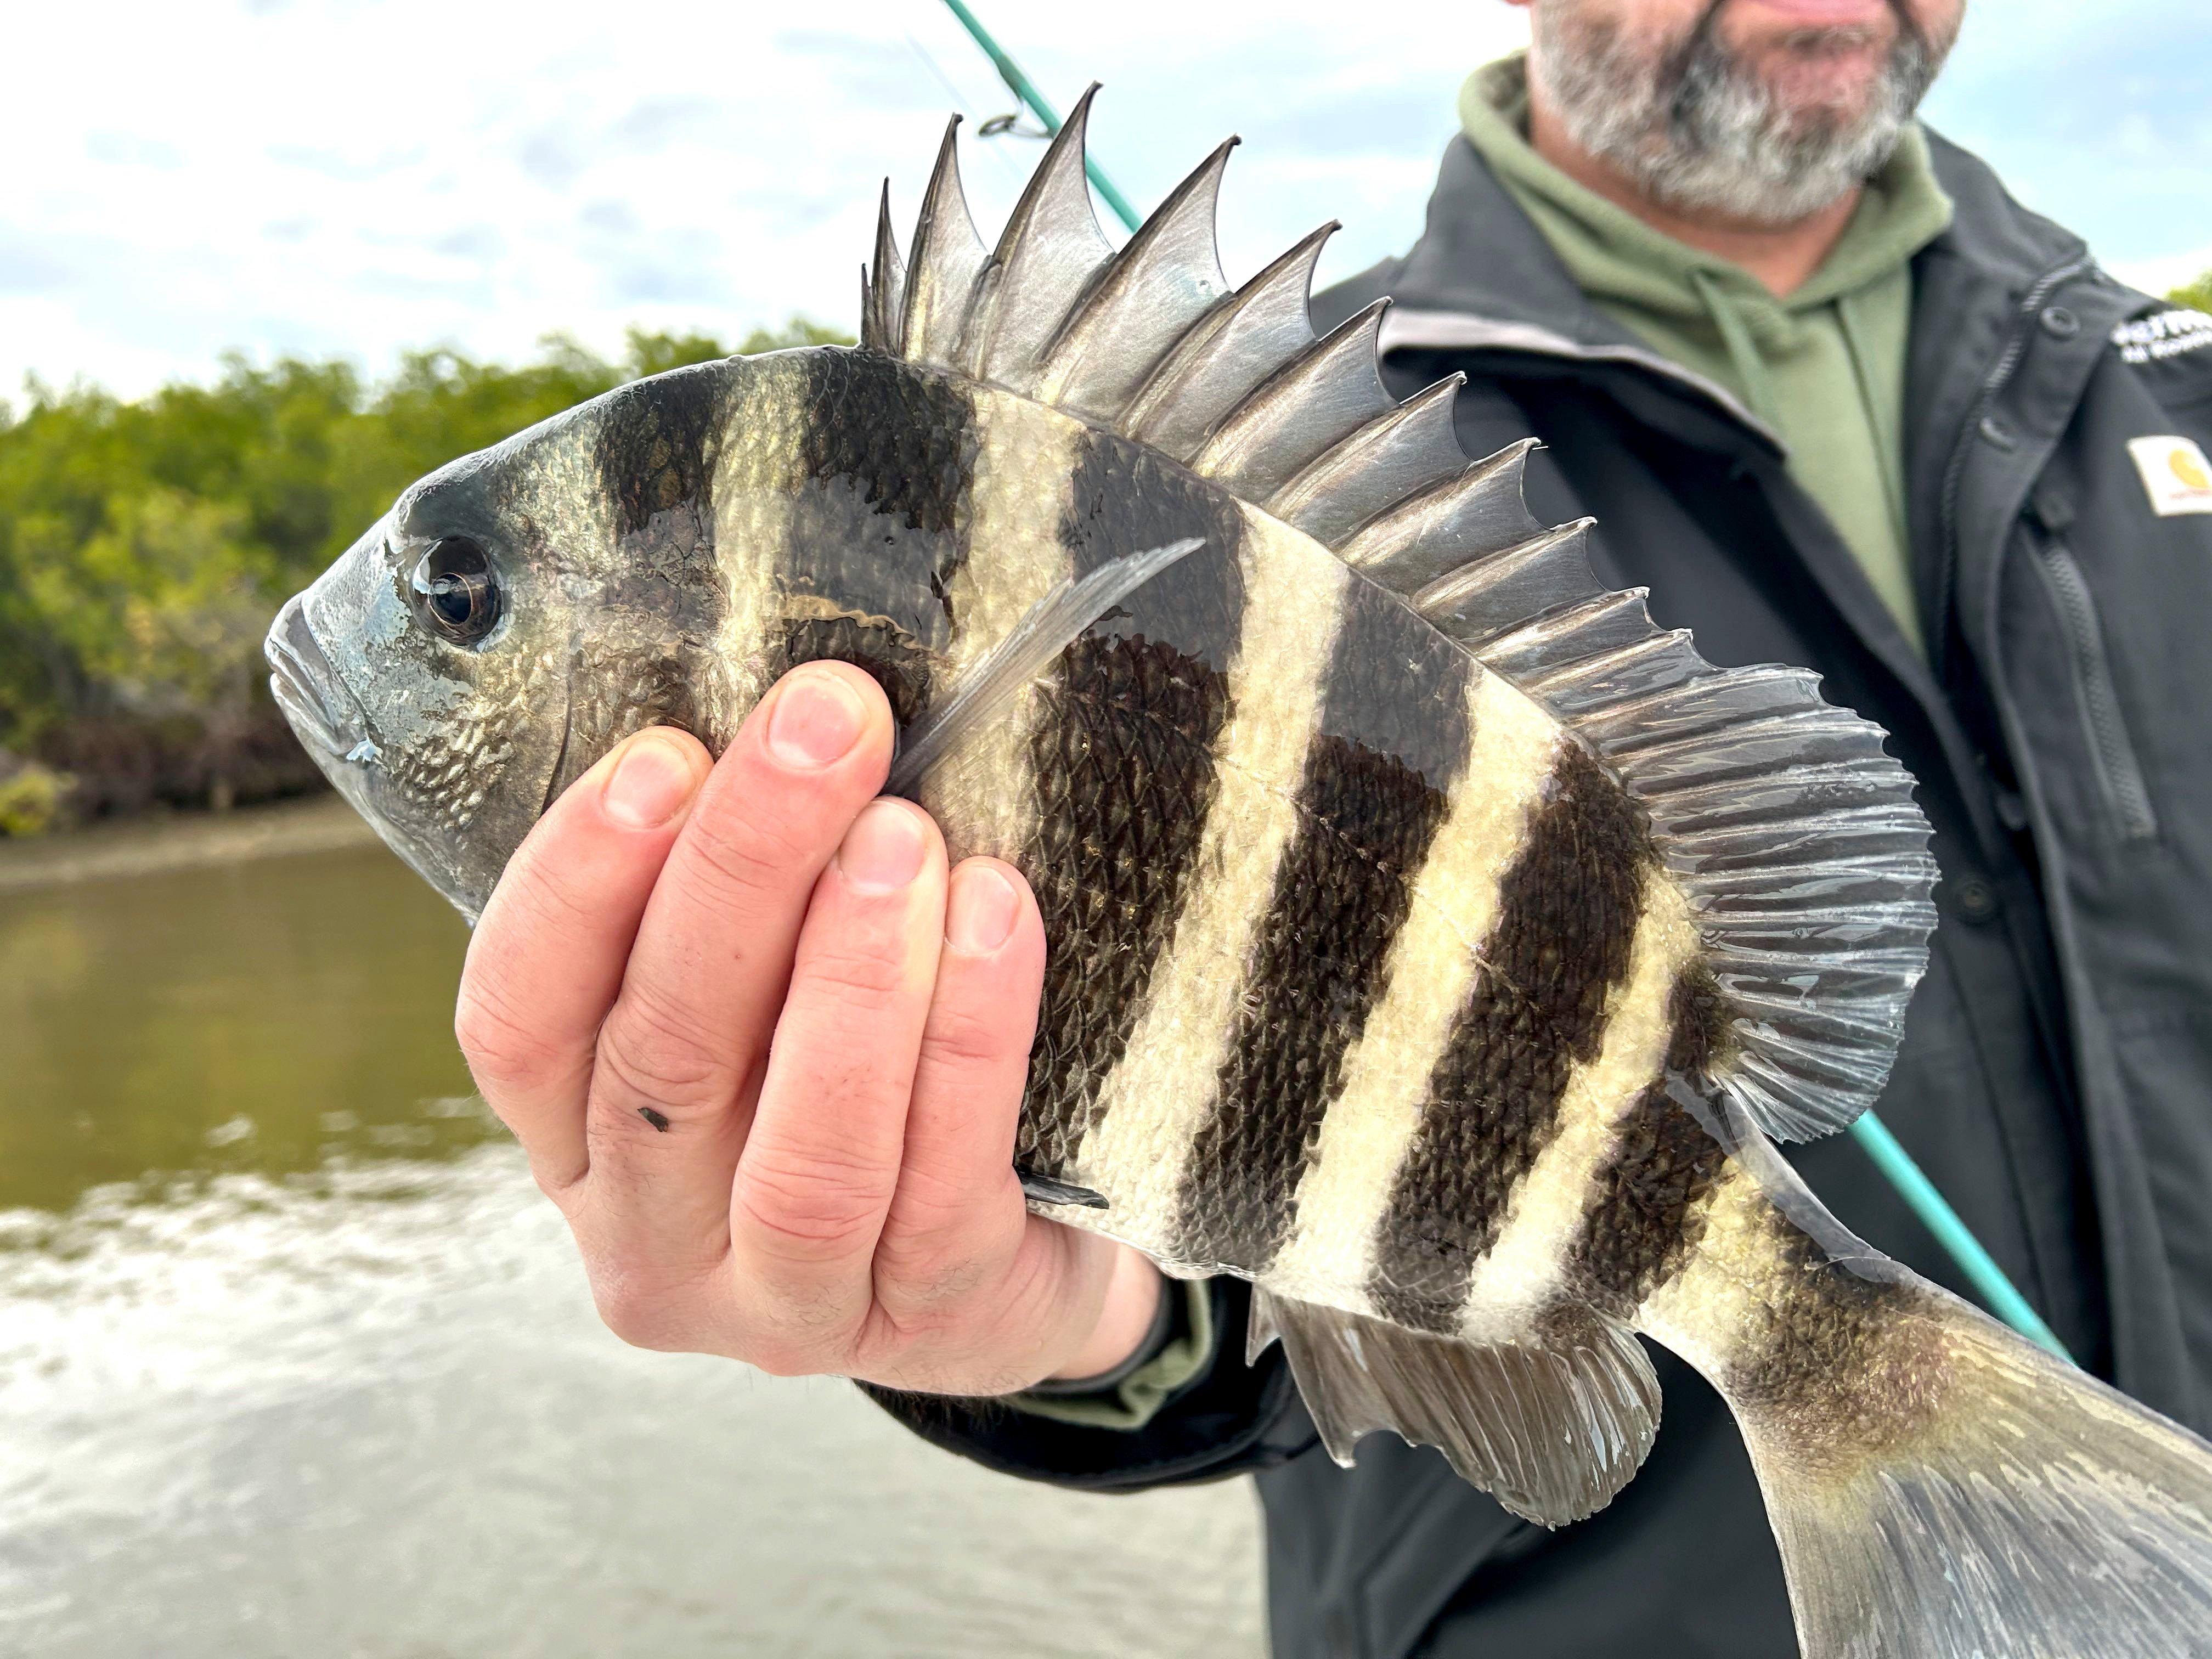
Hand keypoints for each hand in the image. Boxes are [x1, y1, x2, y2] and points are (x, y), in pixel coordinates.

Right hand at [454, 662, 1164, 1394]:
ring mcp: (788, 1307)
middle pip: (665, 1059)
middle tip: (827, 726)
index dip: (578, 883)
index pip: (517, 1020)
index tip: (665, 753)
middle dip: (745, 872)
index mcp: (579, 1145)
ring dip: (853, 971)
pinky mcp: (931, 1317)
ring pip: (806, 1147)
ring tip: (907, 833)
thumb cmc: (868, 1087)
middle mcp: (654, 1246)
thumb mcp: (765, 999)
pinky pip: (944, 1178)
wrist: (1020, 1262)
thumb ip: (733, 902)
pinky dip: (968, 1037)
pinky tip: (997, 916)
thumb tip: (773, 716)